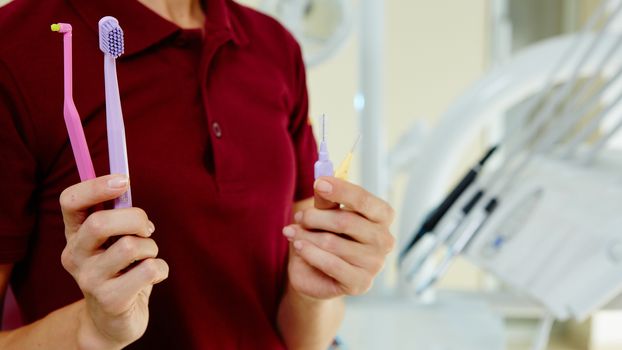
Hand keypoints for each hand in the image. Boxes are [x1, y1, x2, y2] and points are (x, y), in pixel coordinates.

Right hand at [59, 175, 168, 348]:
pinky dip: (161, 268)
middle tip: (146, 228)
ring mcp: (89, 280)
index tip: (124, 180)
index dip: (96, 186)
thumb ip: (119, 215)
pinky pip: (148, 270)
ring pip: (130, 246)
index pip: (69, 201)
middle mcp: (75, 255)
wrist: (111, 321)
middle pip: (99, 223)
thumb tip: (125, 183)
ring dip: (151, 247)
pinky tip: (153, 276)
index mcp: (75, 234)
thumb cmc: (120, 270)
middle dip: (135, 219)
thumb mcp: (115, 240)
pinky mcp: (110, 300)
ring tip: (147, 257)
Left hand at [283, 177, 394, 298]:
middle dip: (315, 217)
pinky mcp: (361, 283)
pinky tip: (298, 246)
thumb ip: (326, 201)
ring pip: (333, 243)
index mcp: (382, 216)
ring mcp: (375, 264)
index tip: (319, 183)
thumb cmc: (324, 236)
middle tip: (299, 216)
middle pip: (346, 221)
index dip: (341, 190)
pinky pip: (331, 264)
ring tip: (292, 232)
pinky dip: (310, 253)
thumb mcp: (324, 214)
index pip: (364, 200)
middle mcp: (385, 240)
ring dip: (306, 235)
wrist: (315, 274)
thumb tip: (322, 182)